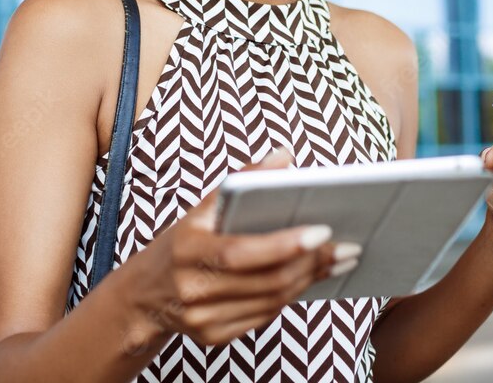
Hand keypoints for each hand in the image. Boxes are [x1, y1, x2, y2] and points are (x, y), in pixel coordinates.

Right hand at [121, 147, 349, 352]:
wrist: (145, 295)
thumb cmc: (182, 242)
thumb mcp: (202, 208)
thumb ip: (244, 177)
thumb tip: (285, 154)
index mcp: (189, 251)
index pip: (242, 252)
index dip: (285, 245)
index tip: (324, 230)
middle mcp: (194, 290)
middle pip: (267, 281)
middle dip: (313, 263)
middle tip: (348, 246)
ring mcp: (204, 319)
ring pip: (273, 302)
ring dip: (311, 280)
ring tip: (340, 260)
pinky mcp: (215, 337)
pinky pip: (265, 317)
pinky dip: (292, 296)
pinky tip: (311, 278)